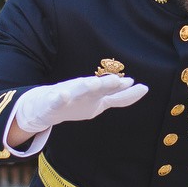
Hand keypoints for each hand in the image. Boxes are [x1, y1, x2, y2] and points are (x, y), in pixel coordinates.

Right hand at [9, 74, 148, 146]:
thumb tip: (142, 87)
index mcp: (97, 94)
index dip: (126, 91)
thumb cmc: (77, 101)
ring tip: (93, 83)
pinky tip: (63, 95)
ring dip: (86, 86)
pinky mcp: (53, 101)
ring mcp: (69, 95)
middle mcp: (84, 91)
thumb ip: (120, 97)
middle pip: (98, 88)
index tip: (140, 86)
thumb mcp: (101, 100)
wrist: (46, 105)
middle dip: (108, 84)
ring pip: (78, 89)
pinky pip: (56, 100)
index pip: (114, 93)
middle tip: (119, 81)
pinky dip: (59, 97)